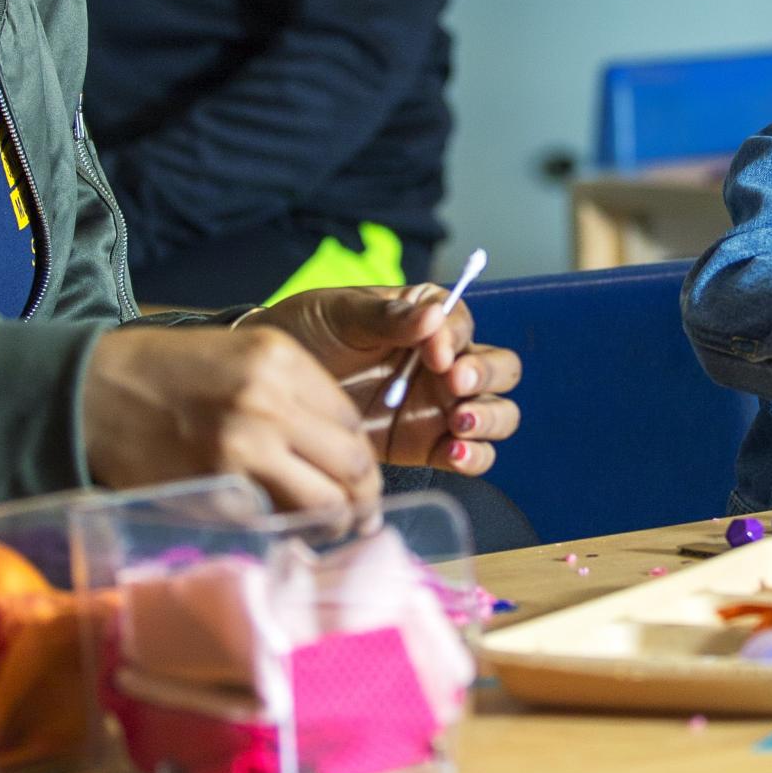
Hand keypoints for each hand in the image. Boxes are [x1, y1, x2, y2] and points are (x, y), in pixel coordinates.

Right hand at [80, 320, 381, 515]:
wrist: (95, 391)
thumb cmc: (170, 373)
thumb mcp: (241, 355)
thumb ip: (295, 391)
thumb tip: (344, 445)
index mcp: (281, 359)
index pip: (352, 420)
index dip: (358, 454)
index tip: (354, 473)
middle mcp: (270, 401)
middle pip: (352, 463)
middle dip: (362, 495)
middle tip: (358, 512)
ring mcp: (244, 447)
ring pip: (326, 503)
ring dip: (335, 523)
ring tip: (327, 528)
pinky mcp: (218, 488)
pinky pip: (277, 524)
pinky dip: (288, 534)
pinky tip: (283, 532)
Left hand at [253, 284, 521, 476]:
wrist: (272, 384)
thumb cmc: (310, 333)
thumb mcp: (343, 315)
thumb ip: (389, 318)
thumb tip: (433, 316)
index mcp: (429, 319)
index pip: (462, 325)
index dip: (456, 338)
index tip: (435, 353)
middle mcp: (446, 361)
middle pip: (499, 370)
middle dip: (486, 378)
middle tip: (455, 385)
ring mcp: (441, 405)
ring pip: (497, 414)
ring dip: (489, 419)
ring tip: (459, 424)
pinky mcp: (428, 445)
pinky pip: (470, 454)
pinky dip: (474, 457)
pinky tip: (454, 454)